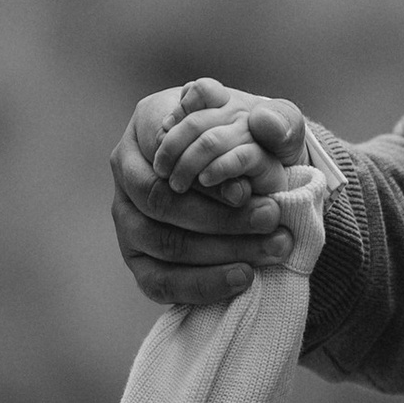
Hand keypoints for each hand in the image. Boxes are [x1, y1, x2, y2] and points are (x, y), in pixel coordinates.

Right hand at [111, 78, 310, 310]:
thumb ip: (277, 119)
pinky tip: (243, 277)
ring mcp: (126, 214)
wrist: (254, 178)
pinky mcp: (136, 257)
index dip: (208, 177)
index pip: (168, 151)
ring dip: (220, 251)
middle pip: (161, 200)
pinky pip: (159, 281)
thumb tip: (265, 122)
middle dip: (220, 217)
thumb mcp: (274, 123)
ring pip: (162, 242)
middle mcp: (126, 166)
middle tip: (269, 218)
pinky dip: (203, 284)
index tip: (250, 190)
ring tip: (270, 249)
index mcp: (150, 120)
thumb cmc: (256, 142)